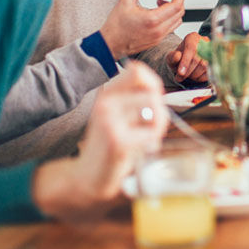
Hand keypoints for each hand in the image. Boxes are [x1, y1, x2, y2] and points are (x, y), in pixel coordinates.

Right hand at [33, 62, 166, 220]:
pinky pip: (151, 134)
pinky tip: (139, 152)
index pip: (137, 70)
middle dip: (160, 111)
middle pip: (152, 92)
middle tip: (150, 129)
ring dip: (158, 128)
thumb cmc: (110, 145)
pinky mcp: (118, 141)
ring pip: (155, 111)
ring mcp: (110, 120)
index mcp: (106, 93)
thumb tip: (156, 88)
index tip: (151, 103)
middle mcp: (106, 102)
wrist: (88, 177)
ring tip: (144, 141)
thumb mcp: (118, 115)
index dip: (153, 84)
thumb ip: (136, 98)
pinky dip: (152, 144)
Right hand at [99, 0, 185, 57]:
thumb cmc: (115, 26)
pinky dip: (170, 17)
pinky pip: (171, 27)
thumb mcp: (125, 1)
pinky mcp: (157, 41)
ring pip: (177, 21)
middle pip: (180, 12)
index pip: (177, 4)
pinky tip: (157, 12)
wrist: (109, 45)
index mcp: (153, 20)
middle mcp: (159, 30)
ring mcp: (159, 37)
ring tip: (161, 1)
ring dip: (174, 8)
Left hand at [168, 32, 208, 82]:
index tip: (180, 73)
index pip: (191, 48)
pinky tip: (195, 76)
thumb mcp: (172, 57)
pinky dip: (201, 77)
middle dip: (188, 71)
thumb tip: (177, 56)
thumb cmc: (179, 58)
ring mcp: (212, 51)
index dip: (185, 62)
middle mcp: (205, 42)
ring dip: (194, 75)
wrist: (187, 61)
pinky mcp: (216, 61)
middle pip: (198, 59)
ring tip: (187, 76)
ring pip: (204, 66)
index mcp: (192, 37)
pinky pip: (210, 72)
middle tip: (180, 77)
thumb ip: (172, 57)